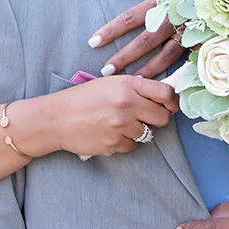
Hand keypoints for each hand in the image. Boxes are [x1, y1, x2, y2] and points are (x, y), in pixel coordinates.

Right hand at [46, 75, 177, 156]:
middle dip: (157, 118)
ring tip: (118, 123)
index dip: (173, 101)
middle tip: (144, 117)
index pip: (166, 93)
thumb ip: (137, 87)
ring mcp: (120, 126)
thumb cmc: (84, 98)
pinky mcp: (114, 144)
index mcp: (127, 85)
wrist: (56, 118)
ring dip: (138, 131)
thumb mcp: (111, 83)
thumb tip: (165, 96)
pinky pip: (132, 146)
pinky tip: (110, 133)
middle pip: (163, 118)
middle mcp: (126, 105)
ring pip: (147, 134)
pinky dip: (125, 142)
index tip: (171, 105)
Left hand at [88, 0, 184, 77]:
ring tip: (131, 81)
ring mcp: (191, 30)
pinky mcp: (205, 39)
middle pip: (145, 41)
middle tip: (105, 70)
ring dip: (148, 69)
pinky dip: (176, 71)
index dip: (111, 30)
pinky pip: (189, 59)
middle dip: (125, 56)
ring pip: (167, 55)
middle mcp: (175, 16)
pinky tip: (166, 81)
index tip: (93, 42)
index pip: (131, 17)